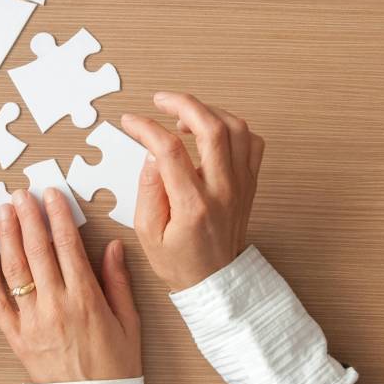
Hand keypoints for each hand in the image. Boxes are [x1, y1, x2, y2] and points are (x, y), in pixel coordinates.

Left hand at [0, 188, 139, 382]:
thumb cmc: (116, 369)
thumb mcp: (130, 323)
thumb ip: (119, 282)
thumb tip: (113, 246)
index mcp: (86, 299)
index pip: (68, 246)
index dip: (57, 216)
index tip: (51, 195)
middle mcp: (56, 306)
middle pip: (37, 252)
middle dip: (28, 218)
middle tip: (21, 194)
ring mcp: (32, 323)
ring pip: (15, 272)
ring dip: (7, 238)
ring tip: (3, 213)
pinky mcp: (16, 340)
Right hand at [121, 93, 265, 290]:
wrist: (216, 282)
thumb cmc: (180, 262)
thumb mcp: (147, 234)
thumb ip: (148, 190)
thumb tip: (151, 154)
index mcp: (193, 205)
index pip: (169, 150)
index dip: (146, 128)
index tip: (131, 122)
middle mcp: (223, 190)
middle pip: (211, 128)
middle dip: (183, 104)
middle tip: (161, 100)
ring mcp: (241, 185)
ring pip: (236, 128)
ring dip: (209, 112)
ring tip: (184, 117)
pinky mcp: (250, 183)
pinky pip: (252, 142)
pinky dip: (233, 128)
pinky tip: (212, 132)